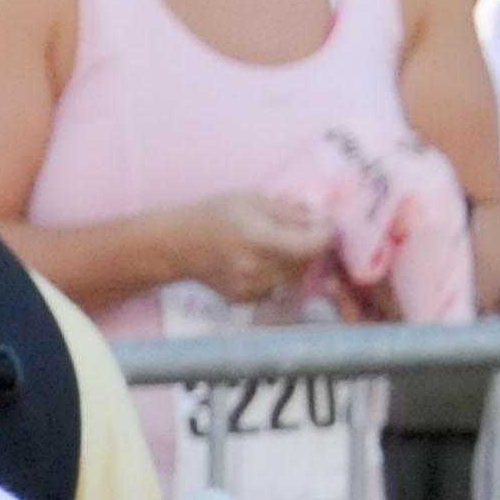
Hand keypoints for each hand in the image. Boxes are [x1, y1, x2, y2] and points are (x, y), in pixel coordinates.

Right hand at [179, 187, 335, 303]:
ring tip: (272, 245)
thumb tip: (320, 222)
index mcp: (259, 239)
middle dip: (307, 245)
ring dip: (294, 260)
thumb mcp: (253, 199)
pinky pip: (277, 287)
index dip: (323, 233)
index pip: (313, 245)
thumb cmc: (214, 216)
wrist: (176, 247)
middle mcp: (257, 269)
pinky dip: (277, 274)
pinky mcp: (246, 300)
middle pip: (307, 261)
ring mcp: (251, 288)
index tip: (319, 224)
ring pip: (295, 276)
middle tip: (291, 230)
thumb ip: (290, 211)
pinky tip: (258, 261)